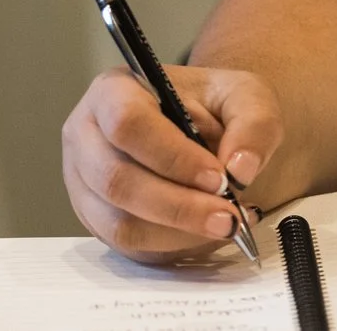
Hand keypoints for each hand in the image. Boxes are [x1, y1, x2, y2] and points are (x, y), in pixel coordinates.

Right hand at [61, 65, 280, 260]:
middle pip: (116, 180)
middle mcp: (85, 136)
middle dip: (178, 206)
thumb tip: (240, 169)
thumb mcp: (245, 96)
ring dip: (177, 232)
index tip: (217, 178)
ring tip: (225, 225)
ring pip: (119, 222)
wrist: (202, 125)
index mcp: (113, 91)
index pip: (127, 123)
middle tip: (228, 216)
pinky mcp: (95, 217)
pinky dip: (171, 245)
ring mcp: (82, 182)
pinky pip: (127, 244)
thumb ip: (253, 124)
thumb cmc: (213, 106)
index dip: (171, 156)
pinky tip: (206, 231)